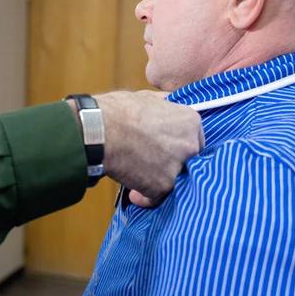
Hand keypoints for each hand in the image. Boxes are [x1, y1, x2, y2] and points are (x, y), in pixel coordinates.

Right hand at [90, 90, 202, 206]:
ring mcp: (178, 167)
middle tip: (152, 162)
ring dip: (159, 180)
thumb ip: (165, 104)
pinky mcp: (162, 186)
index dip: (178, 145)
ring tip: (139, 178)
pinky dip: (145, 198)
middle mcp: (190, 145)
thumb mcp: (147, 97)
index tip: (165, 148)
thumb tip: (168, 103)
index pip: (194, 139)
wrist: (101, 131)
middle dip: (172, 163)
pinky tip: (134, 195)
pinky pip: (157, 197)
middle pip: (189, 161)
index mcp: (191, 122)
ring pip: (174, 180)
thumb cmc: (119, 111)